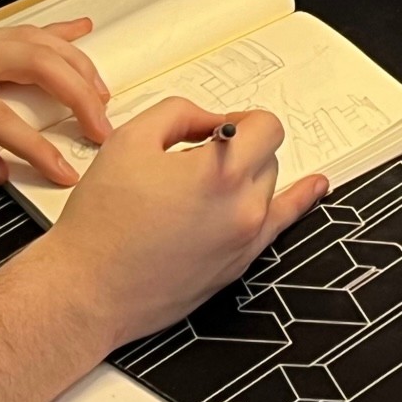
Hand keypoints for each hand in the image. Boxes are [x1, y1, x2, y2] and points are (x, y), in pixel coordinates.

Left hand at [0, 19, 112, 184]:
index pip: (4, 120)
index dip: (38, 150)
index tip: (64, 172)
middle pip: (40, 66)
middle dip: (79, 97)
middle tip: (102, 129)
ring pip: (39, 44)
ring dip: (77, 66)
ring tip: (103, 94)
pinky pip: (23, 32)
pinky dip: (57, 33)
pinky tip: (80, 31)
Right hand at [37, 97, 326, 347]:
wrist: (87, 289)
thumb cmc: (101, 224)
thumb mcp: (130, 139)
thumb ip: (179, 112)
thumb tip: (208, 120)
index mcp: (221, 172)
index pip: (267, 126)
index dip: (241, 119)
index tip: (218, 127)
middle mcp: (243, 209)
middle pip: (269, 157)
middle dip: (240, 149)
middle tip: (195, 158)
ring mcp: (244, 243)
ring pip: (269, 189)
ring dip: (248, 177)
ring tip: (206, 184)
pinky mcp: (237, 267)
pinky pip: (279, 226)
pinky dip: (296, 202)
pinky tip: (314, 188)